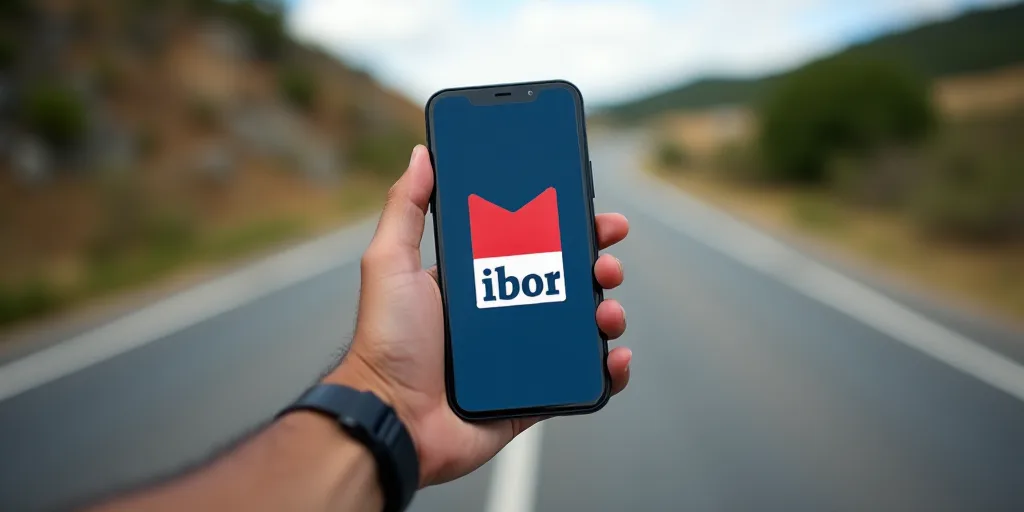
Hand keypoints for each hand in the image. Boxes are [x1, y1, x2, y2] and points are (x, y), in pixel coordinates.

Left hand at [327, 145, 630, 485]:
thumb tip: (421, 154)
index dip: (563, 223)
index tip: (588, 206)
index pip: (531, 241)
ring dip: (608, 311)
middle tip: (607, 258)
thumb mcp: (390, 263)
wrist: (392, 419)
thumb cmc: (386, 342)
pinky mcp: (534, 395)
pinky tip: (616, 356)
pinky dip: (610, 369)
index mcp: (477, 279)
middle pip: (567, 280)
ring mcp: (522, 355)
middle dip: (597, 262)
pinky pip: (583, 379)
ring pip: (582, 327)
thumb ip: (404, 208)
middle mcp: (503, 313)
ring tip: (608, 309)